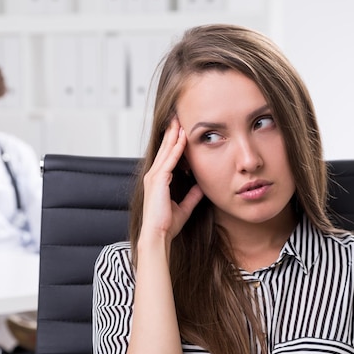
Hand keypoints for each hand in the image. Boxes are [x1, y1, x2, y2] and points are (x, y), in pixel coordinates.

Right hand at [140, 119, 203, 247]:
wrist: (158, 235)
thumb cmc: (167, 225)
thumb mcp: (184, 207)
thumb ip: (192, 196)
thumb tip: (200, 187)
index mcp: (158, 181)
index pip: (166, 157)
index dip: (173, 143)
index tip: (181, 130)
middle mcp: (153, 176)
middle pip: (164, 149)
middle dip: (172, 133)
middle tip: (177, 117)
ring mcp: (154, 177)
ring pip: (166, 151)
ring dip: (173, 135)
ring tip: (179, 120)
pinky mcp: (159, 181)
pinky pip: (169, 160)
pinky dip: (176, 148)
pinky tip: (182, 138)